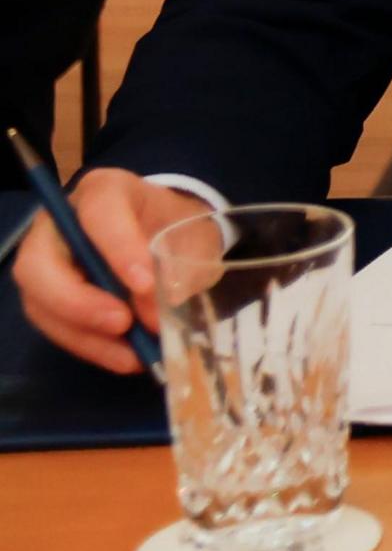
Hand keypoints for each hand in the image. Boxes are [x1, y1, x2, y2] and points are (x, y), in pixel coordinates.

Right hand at [12, 169, 189, 374]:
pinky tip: (125, 358)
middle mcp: (62, 223)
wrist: (170, 236)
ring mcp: (47, 261)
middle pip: (39, 263)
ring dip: (84, 334)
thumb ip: (180, 268)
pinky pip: (54, 326)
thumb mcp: (193, 238)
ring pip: (40, 302)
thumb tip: (155, 313)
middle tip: (122, 324)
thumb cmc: (178, 228)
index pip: (99, 212)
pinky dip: (89, 346)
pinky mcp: (47, 296)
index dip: (117, 248)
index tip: (145, 284)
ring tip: (132, 355)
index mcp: (105, 191)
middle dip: (77, 300)